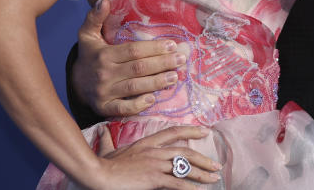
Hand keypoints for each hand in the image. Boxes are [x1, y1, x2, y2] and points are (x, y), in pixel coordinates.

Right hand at [73, 0, 184, 117]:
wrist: (75, 83)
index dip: (154, 48)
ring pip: (134, 87)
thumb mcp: (88, 34)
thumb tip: (105, 1)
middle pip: (138, 68)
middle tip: (181, 60)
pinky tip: (153, 99)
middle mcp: (104, 74)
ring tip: (175, 77)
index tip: (172, 45)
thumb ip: (95, 17)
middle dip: (162, 64)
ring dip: (157, 83)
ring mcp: (104, 92)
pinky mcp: (104, 108)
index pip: (133, 51)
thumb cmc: (90, 55)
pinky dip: (138, 105)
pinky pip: (123, 108)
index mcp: (104, 55)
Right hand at [93, 125, 222, 188]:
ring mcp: (156, 164)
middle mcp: (154, 151)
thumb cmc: (101, 165)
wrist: (97, 174)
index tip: (205, 130)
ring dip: (202, 173)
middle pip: (185, 151)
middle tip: (216, 164)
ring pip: (185, 167)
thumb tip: (103, 132)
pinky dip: (190, 188)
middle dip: (203, 158)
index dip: (190, 130)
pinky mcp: (154, 178)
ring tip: (213, 178)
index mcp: (146, 142)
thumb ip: (108, 141)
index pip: (173, 132)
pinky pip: (177, 184)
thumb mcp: (108, 150)